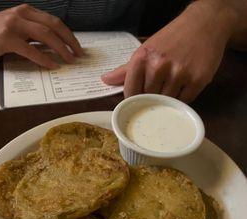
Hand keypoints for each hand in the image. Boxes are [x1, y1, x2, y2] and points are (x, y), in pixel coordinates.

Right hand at [0, 4, 82, 67]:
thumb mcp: (15, 31)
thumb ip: (32, 36)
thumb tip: (52, 49)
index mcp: (26, 12)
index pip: (53, 21)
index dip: (68, 35)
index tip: (77, 48)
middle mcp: (22, 14)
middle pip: (54, 26)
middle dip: (69, 41)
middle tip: (79, 55)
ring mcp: (14, 25)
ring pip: (45, 35)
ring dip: (61, 49)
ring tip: (69, 61)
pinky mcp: (6, 38)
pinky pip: (30, 49)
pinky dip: (43, 58)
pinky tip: (52, 66)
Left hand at [102, 1, 234, 102]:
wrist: (205, 23)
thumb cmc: (173, 38)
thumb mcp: (147, 49)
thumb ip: (126, 69)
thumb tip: (105, 80)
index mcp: (143, 58)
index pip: (131, 92)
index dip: (133, 99)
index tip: (138, 100)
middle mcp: (159, 66)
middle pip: (148, 99)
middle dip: (151, 100)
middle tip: (158, 93)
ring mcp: (179, 74)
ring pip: (166, 103)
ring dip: (167, 101)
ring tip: (171, 88)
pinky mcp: (197, 81)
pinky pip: (183, 101)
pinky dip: (181, 99)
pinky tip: (183, 88)